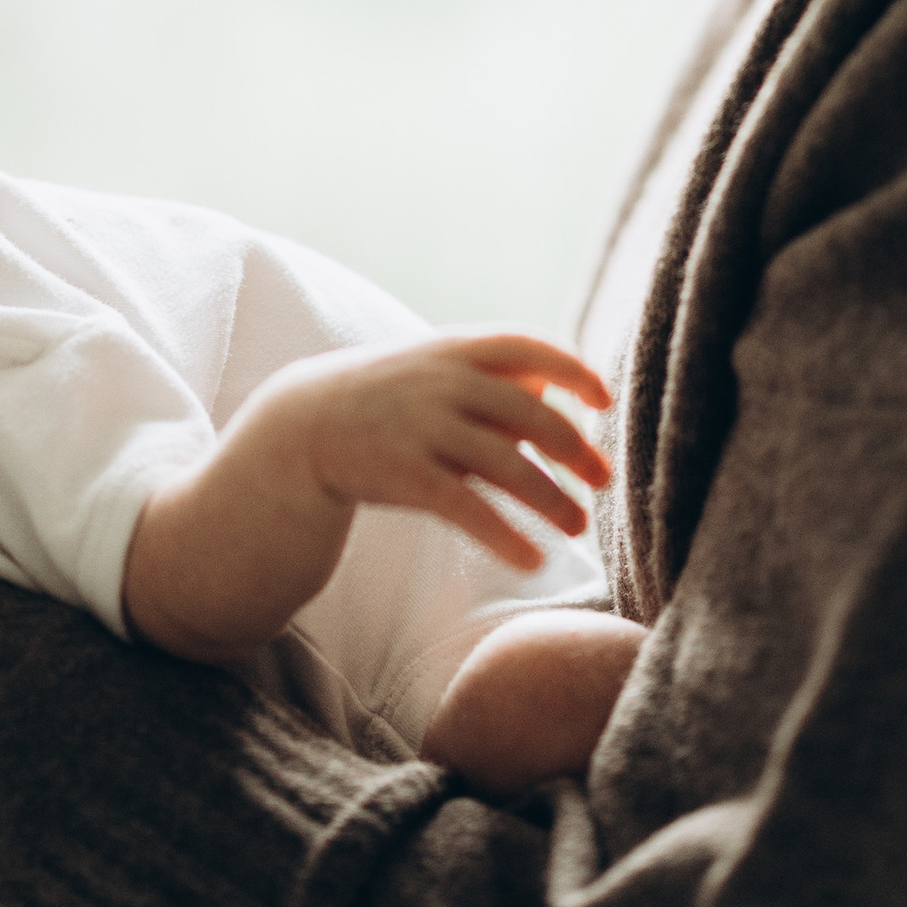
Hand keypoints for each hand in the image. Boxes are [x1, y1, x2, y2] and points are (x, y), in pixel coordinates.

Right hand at [268, 328, 611, 570]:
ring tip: (578, 527)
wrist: (302, 426)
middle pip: (530, 413)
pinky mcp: (405, 475)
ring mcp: (422, 429)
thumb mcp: (433, 367)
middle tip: (604, 479)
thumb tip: (560, 382)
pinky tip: (533, 562)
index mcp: (452, 350)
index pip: (526, 345)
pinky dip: (506, 537)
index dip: (572, 369)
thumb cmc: (386, 398)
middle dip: (576, 448)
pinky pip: (468, 510)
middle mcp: (441, 384)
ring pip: (508, 466)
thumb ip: (494, 374)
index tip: (605, 400)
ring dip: (552, 500)